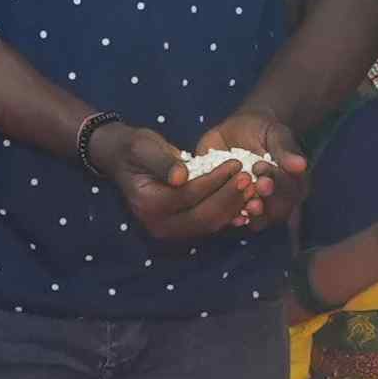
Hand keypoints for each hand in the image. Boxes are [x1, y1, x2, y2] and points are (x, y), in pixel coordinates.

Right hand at [130, 114, 299, 242]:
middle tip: (250, 177)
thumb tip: (182, 176)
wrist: (124, 160)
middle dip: (229, 197)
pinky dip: (230, 212)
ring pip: (211, 223)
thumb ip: (162, 161)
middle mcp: (160, 225)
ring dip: (234, 206)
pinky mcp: (184, 229)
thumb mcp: (144, 147)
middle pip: (203, 216)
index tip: (235, 163)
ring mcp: (172, 231)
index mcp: (149, 206)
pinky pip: (211, 224)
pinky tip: (247, 197)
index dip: (214, 181)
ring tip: (253, 185)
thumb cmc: (135, 150)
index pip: (189, 196)